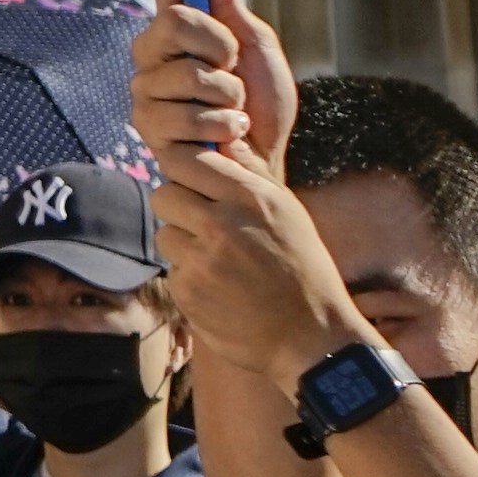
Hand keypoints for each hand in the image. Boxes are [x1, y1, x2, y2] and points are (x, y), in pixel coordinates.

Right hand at [135, 0, 297, 171]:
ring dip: (226, 95)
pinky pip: (186, 114)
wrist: (262, 164)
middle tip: (233, 69)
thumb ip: (230, 7)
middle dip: (218, 45)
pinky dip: (220, 124)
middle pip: (172, 20)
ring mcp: (147, 89)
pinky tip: (225, 134)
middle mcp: (155, 53)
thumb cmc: (261, 109)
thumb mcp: (256, 50)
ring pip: (184, 72)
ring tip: (234, 112)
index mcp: (180, 29)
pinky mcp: (148, 126)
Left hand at [146, 131, 367, 374]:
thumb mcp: (288, 212)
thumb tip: (221, 137)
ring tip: (219, 260)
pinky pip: (173, 270)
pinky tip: (220, 288)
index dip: (183, 167)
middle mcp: (222, 224)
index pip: (183, 159)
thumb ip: (250, 173)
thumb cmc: (305, 270)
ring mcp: (202, 260)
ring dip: (184, 243)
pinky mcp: (188, 292)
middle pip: (165, 193)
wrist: (313, 339)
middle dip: (179, 205)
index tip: (191, 179)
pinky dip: (190, 276)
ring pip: (165, 232)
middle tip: (204, 223)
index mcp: (250, 198)